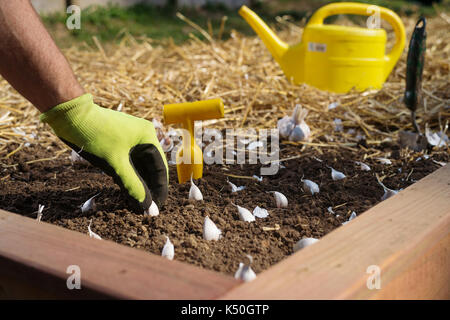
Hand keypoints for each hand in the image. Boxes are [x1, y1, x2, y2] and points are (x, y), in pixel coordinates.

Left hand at [40, 94, 167, 212]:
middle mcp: (143, 137)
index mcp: (148, 137)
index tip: (157, 208)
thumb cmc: (95, 135)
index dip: (160, 189)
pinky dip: (128, 177)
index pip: (161, 168)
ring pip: (139, 167)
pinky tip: (126, 192)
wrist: (70, 115)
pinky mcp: (119, 142)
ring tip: (136, 205)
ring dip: (138, 184)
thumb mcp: (115, 164)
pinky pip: (129, 163)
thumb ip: (133, 187)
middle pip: (151, 168)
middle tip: (146, 209)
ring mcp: (131, 139)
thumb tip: (149, 209)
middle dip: (149, 189)